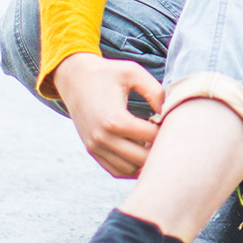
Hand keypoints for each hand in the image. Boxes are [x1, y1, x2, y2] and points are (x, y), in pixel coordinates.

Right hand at [53, 53, 162, 177]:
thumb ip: (155, 91)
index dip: (165, 130)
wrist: (74, 78)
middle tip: (166, 135)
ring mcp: (96, 147)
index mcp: (115, 119)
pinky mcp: (92, 150)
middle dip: (158, 148)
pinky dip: (132, 168)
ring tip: (153, 142)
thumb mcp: (133, 72)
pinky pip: (116, 170)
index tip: (168, 120)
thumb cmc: (107, 73)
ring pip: (129, 169)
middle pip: (142, 158)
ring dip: (145, 161)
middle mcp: (103, 138)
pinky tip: (142, 152)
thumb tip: (167, 113)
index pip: (150, 137)